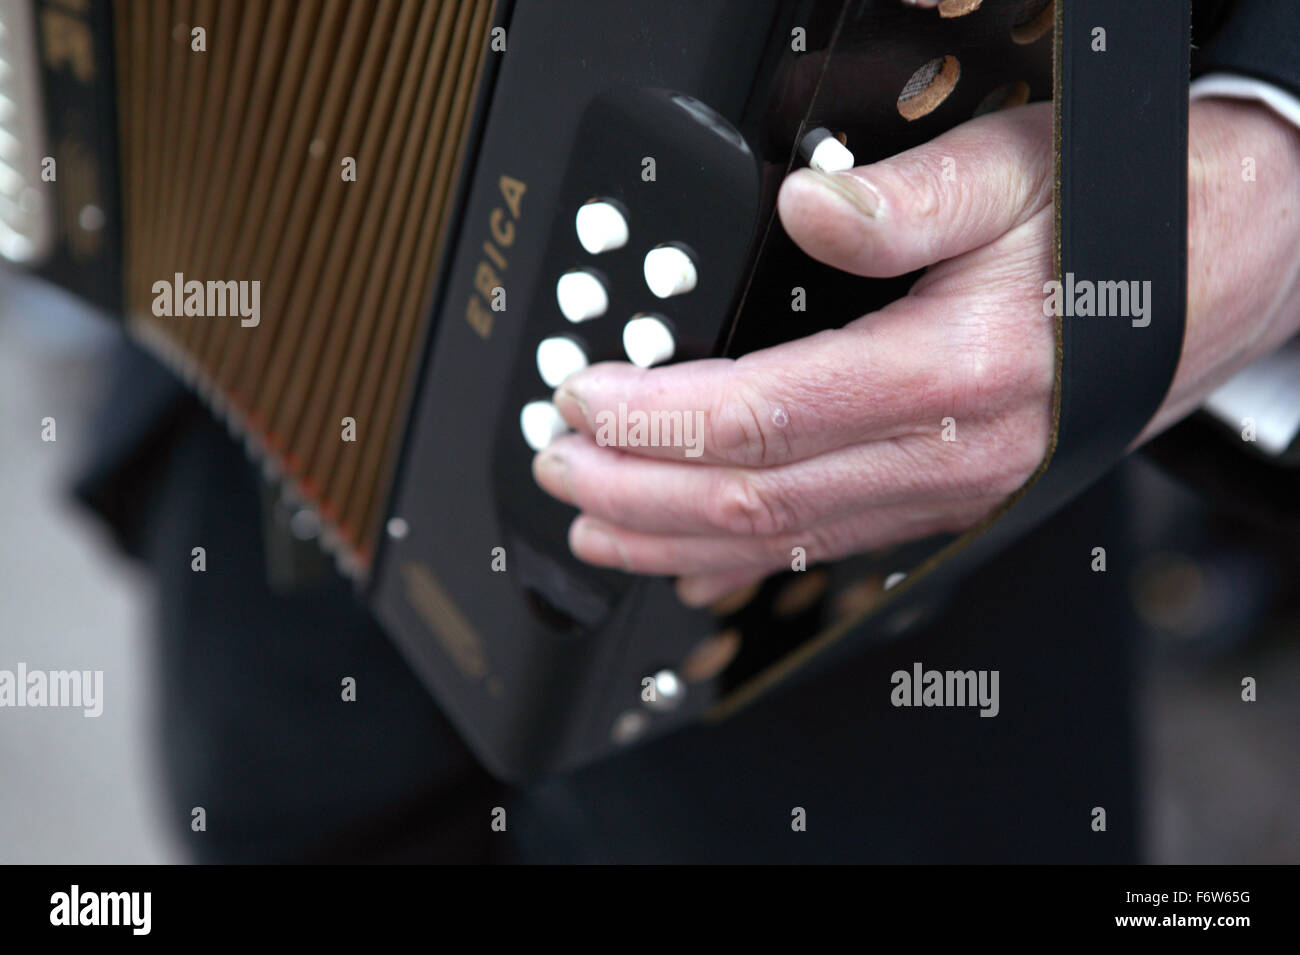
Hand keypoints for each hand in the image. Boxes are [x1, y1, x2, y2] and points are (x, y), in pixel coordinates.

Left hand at [532, 98, 1299, 606]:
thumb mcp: (1028, 169)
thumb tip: (806, 213)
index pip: (761, 418)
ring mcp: (955, 487)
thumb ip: (910, 197)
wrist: (1238, 272)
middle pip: (754, 500)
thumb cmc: (1138, 219)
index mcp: (954, 369)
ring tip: (596, 527)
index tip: (583, 399)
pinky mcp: (956, 493)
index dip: (654, 417)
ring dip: (674, 537)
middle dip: (637, 492)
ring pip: (787, 540)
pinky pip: (839, 544)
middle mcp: (953, 451)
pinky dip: (753, 560)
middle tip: (557, 472)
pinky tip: (698, 567)